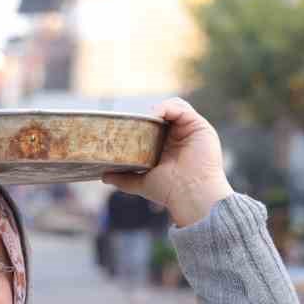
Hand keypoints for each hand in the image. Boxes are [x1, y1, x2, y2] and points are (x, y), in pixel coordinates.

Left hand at [102, 98, 232, 227]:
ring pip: (173, 107)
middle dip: (149, 114)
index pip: (155, 125)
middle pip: (164, 114)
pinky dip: (166, 108)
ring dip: (157, 109)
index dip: (142, 122)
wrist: (190, 196)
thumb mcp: (142, 183)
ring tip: (144, 117)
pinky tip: (154, 115)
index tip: (126, 124)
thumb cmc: (170, 192)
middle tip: (133, 119)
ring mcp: (190, 130)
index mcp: (169, 147)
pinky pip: (181, 108)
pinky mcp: (199, 126)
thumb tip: (103, 176)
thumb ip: (125, 178)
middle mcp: (180, 136)